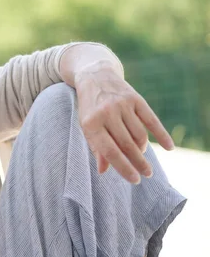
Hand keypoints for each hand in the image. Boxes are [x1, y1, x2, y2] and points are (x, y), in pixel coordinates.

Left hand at [74, 61, 174, 183]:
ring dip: (143, 150)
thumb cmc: (90, 107)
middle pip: (127, 145)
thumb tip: (104, 171)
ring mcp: (122, 105)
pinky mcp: (135, 98)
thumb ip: (96, 147)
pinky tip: (169, 147)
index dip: (123, 168)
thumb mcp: (87, 126)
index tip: (135, 180)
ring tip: (142, 157)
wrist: (95, 76)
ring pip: (139, 135)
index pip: (109, 151)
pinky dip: (162, 134)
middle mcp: (106, 113)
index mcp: (91, 123)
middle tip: (146, 174)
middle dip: (138, 163)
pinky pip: (151, 120)